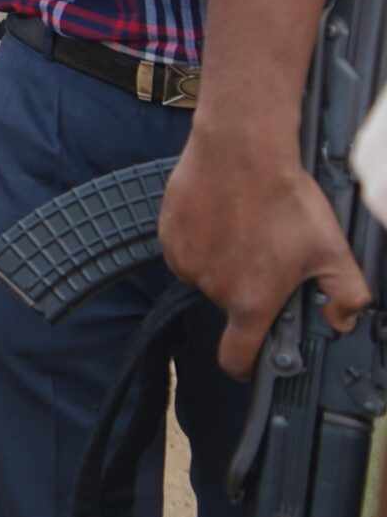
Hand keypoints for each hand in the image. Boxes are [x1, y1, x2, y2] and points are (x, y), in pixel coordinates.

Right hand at [163, 125, 369, 377]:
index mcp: (251, 301)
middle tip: (267, 255)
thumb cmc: (285, 198)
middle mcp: (213, 288)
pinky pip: (186, 251)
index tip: (252, 359)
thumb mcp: (334, 249)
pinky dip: (202, 241)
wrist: (240, 150)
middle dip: (246, 288)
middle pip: (229, 305)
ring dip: (223, 263)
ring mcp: (186, 262)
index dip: (245, 366)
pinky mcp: (169, 235)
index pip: (236, 358)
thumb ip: (347, 296)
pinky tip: (222, 217)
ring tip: (245, 228)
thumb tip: (340, 319)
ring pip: (207, 276)